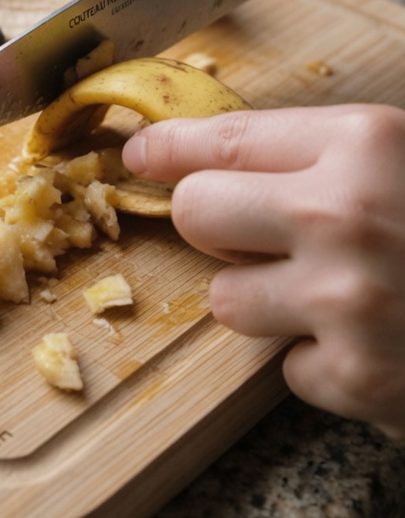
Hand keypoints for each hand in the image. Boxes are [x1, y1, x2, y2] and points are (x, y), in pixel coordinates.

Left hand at [123, 105, 404, 437]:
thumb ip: (341, 154)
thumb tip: (239, 156)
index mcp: (365, 144)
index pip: (223, 138)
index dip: (169, 147)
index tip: (138, 154)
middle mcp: (341, 216)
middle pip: (197, 214)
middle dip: (214, 224)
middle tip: (252, 232)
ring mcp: (343, 303)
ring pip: (227, 301)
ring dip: (268, 302)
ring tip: (340, 296)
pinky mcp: (355, 379)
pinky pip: (288, 370)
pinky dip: (322, 364)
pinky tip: (379, 347)